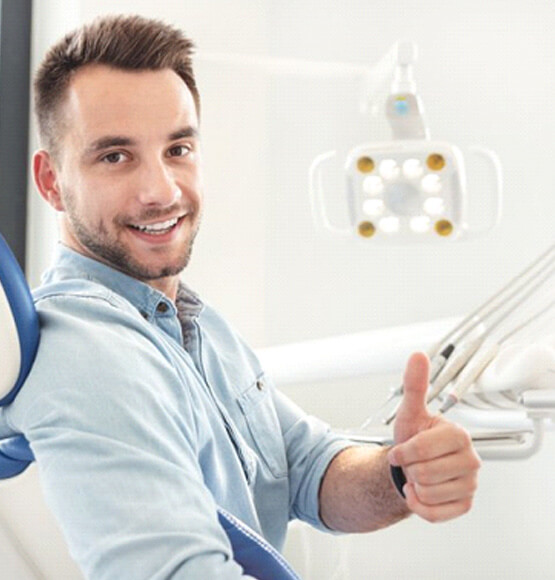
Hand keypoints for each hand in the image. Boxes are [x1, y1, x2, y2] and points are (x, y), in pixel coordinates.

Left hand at [388, 352, 481, 521]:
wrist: (413, 466)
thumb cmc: (413, 437)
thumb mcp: (410, 411)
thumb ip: (415, 385)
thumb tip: (418, 355)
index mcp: (459, 435)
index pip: (423, 449)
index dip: (403, 452)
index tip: (399, 450)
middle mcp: (470, 460)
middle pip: (424, 472)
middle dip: (409, 468)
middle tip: (413, 461)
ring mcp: (470, 484)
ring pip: (427, 492)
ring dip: (413, 485)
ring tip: (419, 474)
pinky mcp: (464, 505)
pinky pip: (433, 512)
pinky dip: (418, 504)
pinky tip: (420, 491)